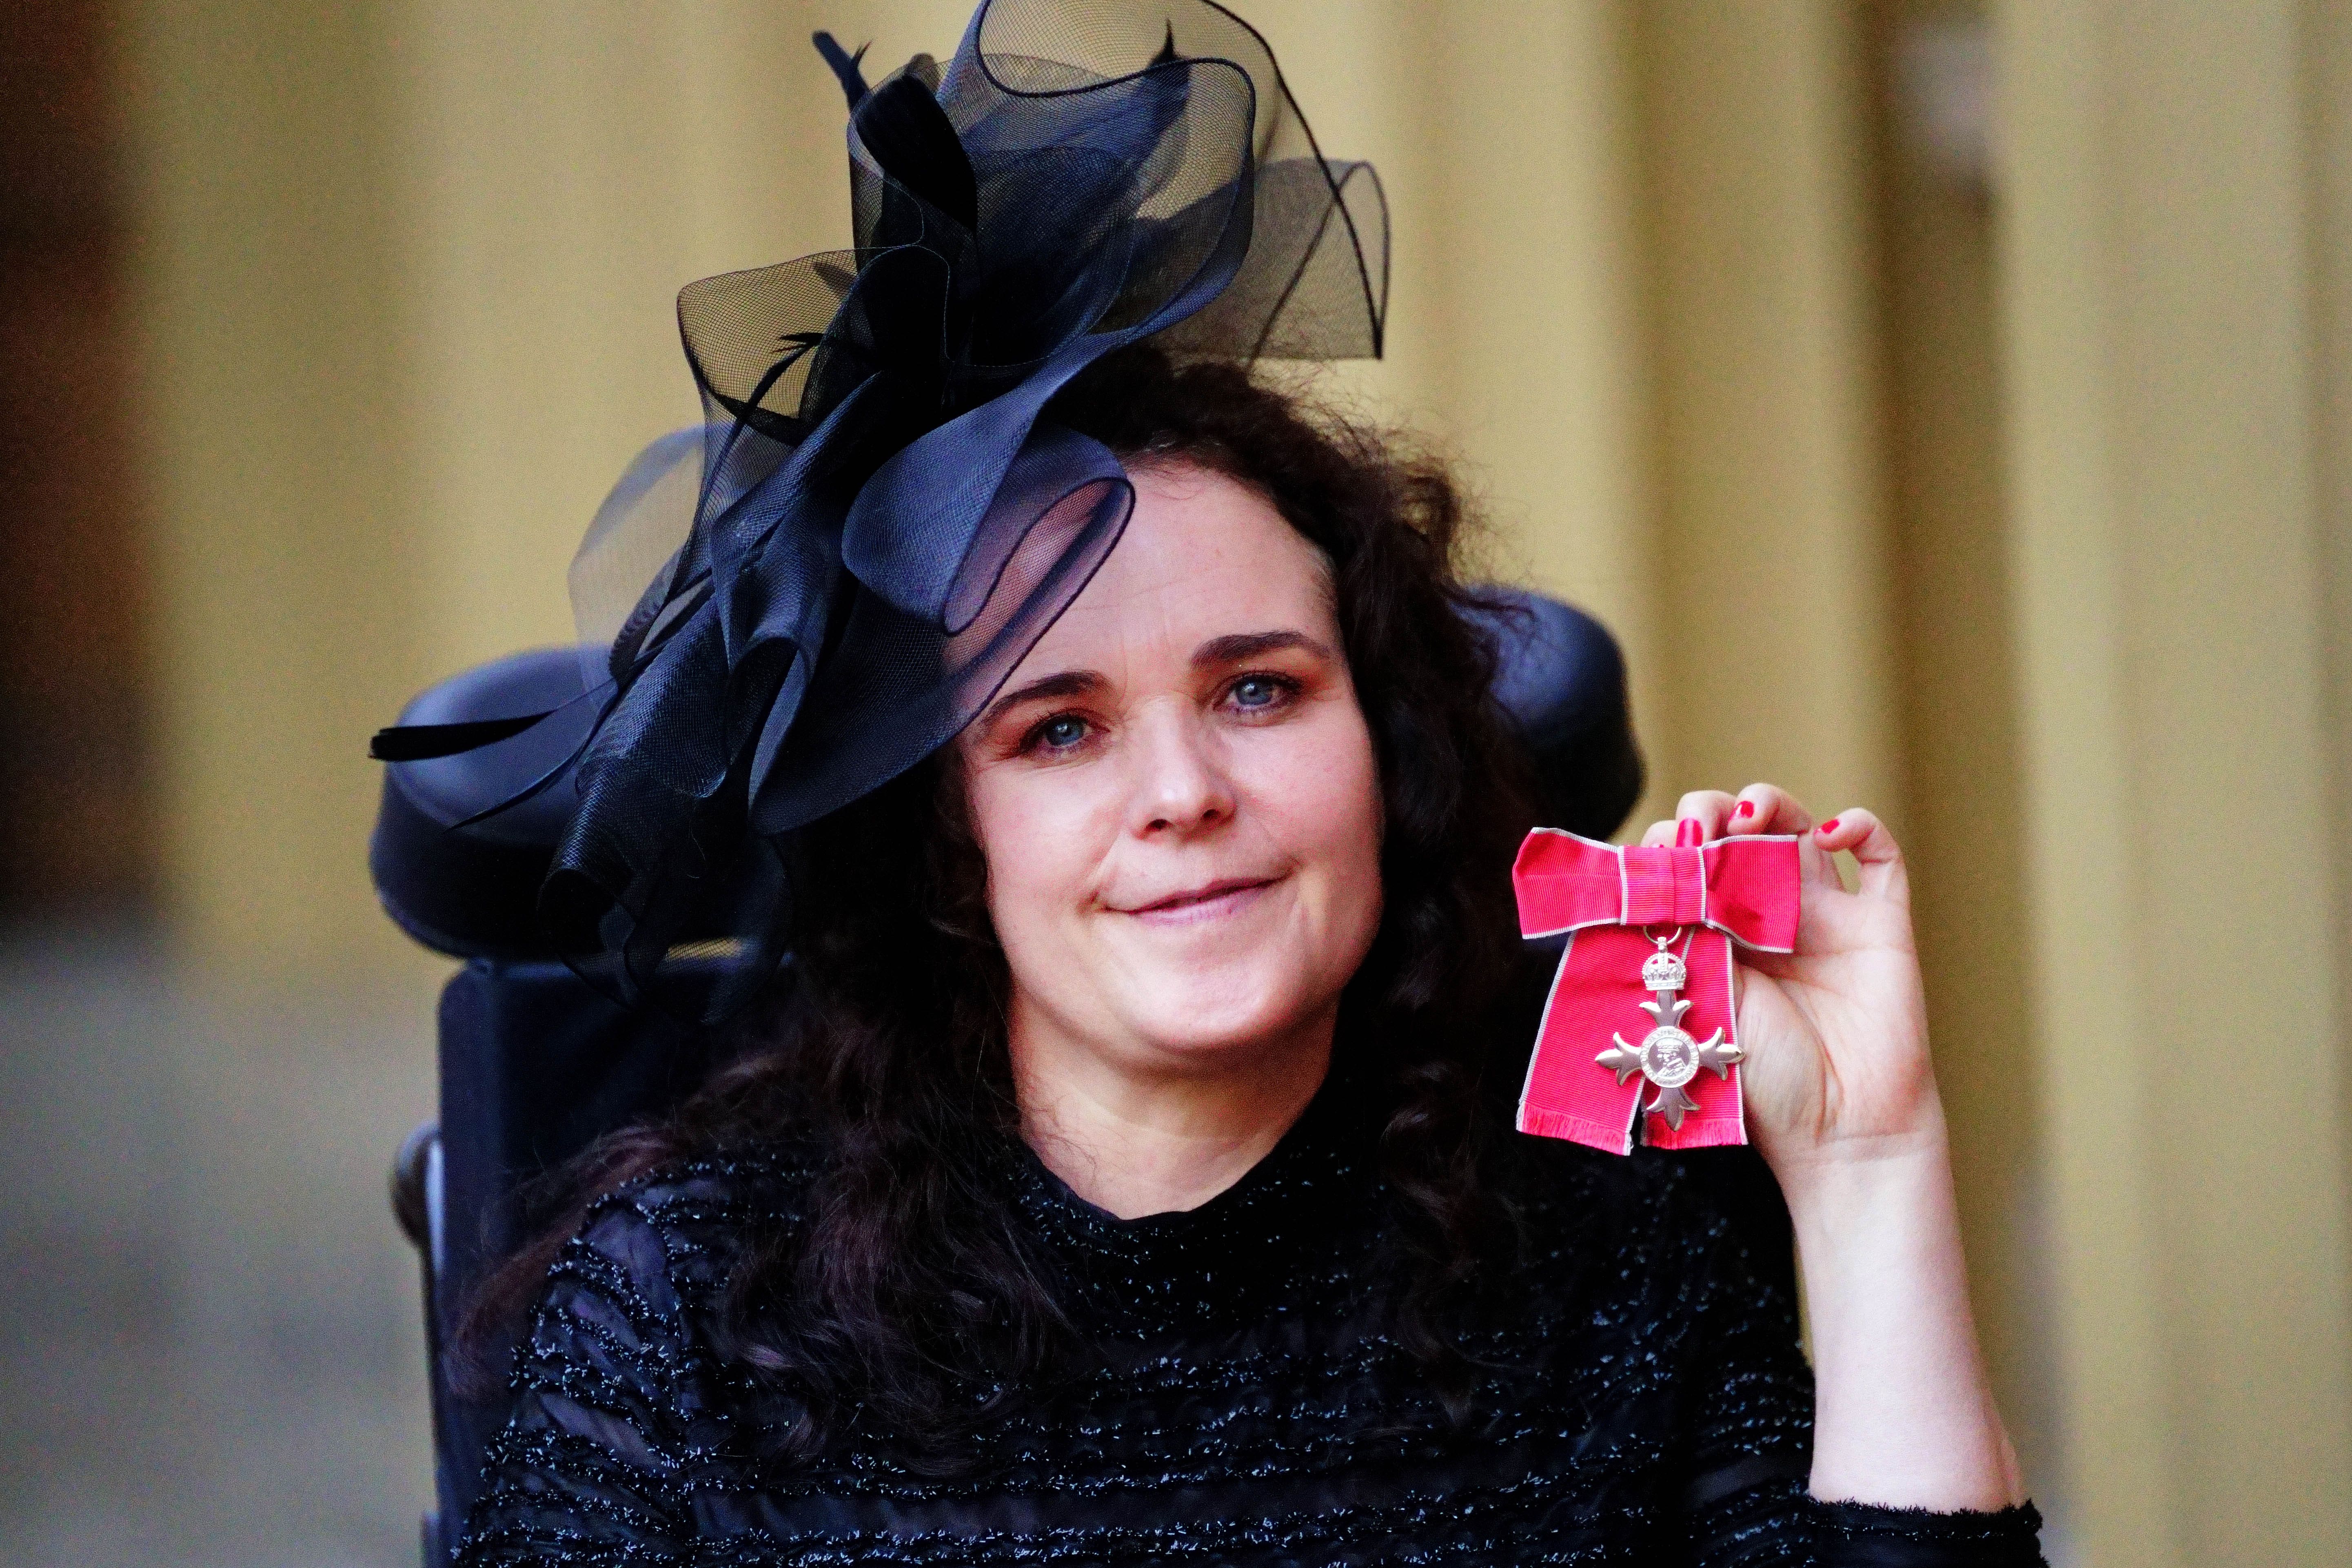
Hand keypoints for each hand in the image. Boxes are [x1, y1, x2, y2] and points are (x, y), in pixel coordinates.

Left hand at [1638, 785, 1942, 1176]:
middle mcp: (1766, 918)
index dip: (1667, 847)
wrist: (1835, 1132)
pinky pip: (1879, 854)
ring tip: (1745, 816)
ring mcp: (1825, 916)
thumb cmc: (1759, 1080)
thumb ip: (1681, 936)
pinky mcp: (1879, 923)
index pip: (1685, 864)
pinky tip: (1829, 832)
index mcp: (1715, 936)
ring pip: (1798, 827)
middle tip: (1695, 830)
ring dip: (1768, 803)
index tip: (1655, 857)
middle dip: (1706, 814)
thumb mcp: (1700, 997)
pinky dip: (1857, 825)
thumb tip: (1652, 870)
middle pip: (1735, 833)